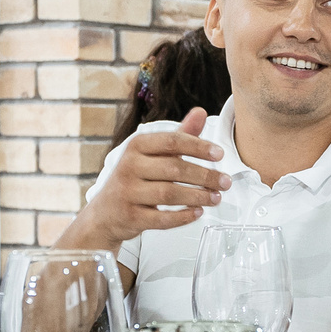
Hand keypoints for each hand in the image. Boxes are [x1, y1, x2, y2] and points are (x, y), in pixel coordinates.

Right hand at [73, 109, 228, 247]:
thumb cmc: (133, 180)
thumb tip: (200, 113)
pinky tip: (197, 212)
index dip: (198, 147)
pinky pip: (161, 218)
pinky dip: (182, 216)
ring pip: (169, 194)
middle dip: (205, 176)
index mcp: (136, 146)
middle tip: (225, 182)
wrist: (105, 214)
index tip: (219, 154)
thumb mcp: (152, 154)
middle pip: (174, 168)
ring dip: (198, 196)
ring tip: (216, 197)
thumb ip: (179, 136)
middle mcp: (129, 167)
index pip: (172, 141)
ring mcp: (127, 193)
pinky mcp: (130, 217)